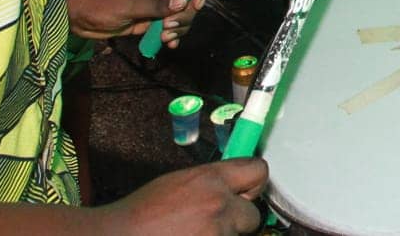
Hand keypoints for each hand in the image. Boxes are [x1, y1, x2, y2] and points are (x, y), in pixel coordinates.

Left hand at [65, 0, 207, 45]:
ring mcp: (156, 8)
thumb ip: (156, 4)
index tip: (195, 5)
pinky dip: (171, 37)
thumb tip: (184, 1)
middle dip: (185, 17)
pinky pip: (168, 29)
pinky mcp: (149, 22)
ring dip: (177, 30)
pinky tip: (166, 44)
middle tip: (166, 28)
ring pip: (181, 17)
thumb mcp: (128, 4)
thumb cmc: (100, 2)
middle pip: (190, 0)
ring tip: (162, 37)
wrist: (77, 14)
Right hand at [98, 159, 266, 235]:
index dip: (252, 183)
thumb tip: (233, 188)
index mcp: (211, 179)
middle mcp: (219, 204)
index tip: (247, 191)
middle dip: (239, 221)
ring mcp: (217, 233)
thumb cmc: (141, 214)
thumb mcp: (179, 182)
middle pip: (254, 215)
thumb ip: (211, 183)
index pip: (258, 170)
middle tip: (215, 223)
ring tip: (194, 234)